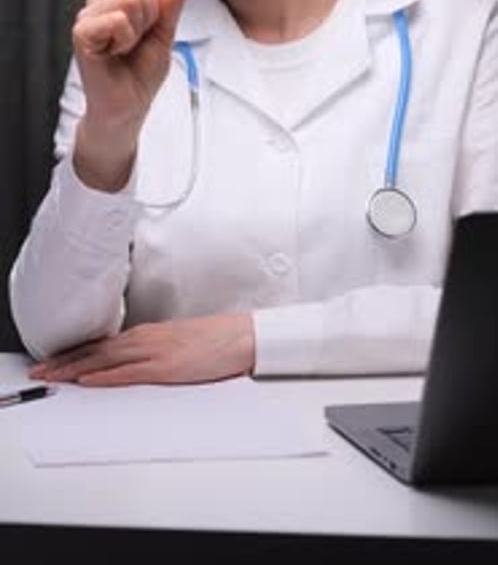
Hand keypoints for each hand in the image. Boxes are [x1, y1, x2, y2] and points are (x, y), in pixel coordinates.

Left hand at [28, 313, 255, 385]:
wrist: (242, 335)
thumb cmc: (214, 340)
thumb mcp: (176, 341)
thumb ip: (152, 350)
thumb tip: (132, 361)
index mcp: (148, 333)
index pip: (102, 342)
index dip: (74, 351)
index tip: (53, 359)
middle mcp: (146, 339)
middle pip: (96, 349)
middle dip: (65, 360)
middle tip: (40, 370)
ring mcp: (156, 352)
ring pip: (106, 359)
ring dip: (76, 367)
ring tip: (52, 376)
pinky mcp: (167, 367)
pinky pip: (129, 372)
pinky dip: (106, 375)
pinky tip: (89, 380)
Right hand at [72, 0, 196, 189]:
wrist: (128, 107)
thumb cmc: (140, 73)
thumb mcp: (165, 35)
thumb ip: (172, 5)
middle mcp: (102, 1)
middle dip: (152, 11)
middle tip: (141, 38)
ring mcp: (89, 15)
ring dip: (139, 28)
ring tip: (127, 48)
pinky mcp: (82, 32)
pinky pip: (116, 18)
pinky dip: (125, 38)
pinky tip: (116, 53)